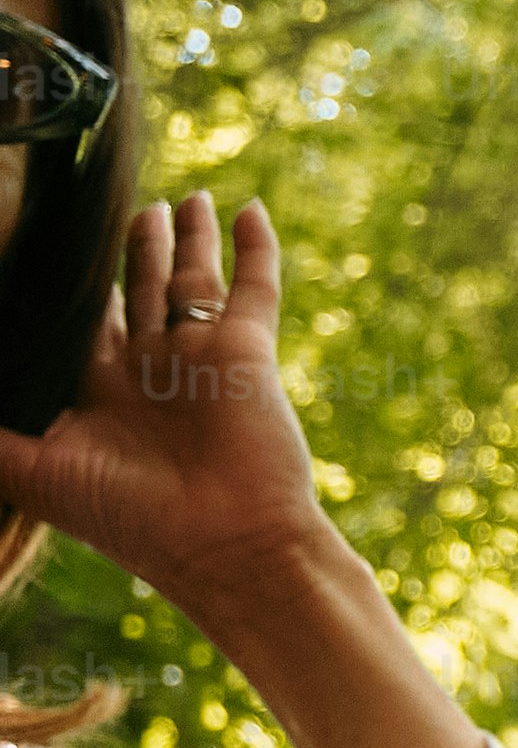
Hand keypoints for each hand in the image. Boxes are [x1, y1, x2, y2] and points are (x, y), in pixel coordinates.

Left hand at [0, 194, 335, 609]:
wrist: (225, 547)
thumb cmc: (129, 522)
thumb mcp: (33, 470)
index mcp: (105, 394)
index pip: (88, 322)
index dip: (76, 285)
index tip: (62, 248)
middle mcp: (155, 372)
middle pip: (141, 292)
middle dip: (139, 250)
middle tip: (138, 208)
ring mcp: (204, 361)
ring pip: (192, 281)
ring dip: (189, 239)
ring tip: (186, 200)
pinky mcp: (247, 353)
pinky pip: (253, 289)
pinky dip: (254, 250)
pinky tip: (247, 210)